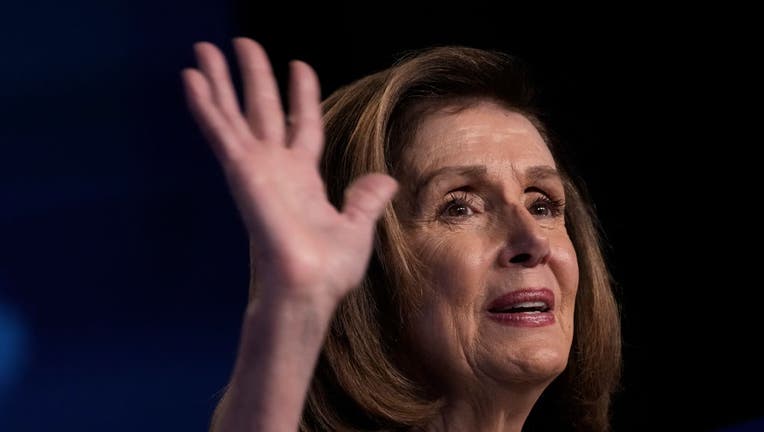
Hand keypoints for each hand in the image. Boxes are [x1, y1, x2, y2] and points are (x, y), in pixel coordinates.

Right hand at [181, 38, 397, 309]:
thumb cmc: (329, 269)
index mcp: (303, 179)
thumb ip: (365, 200)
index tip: (299, 65)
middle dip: (252, 77)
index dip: (300, 95)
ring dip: (220, 81)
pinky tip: (192, 78)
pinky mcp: (241, 173)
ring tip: (204, 49)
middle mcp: (276, 169)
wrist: (309, 288)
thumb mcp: (357, 227)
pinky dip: (206, 105)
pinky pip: (221, 131)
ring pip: (234, 114)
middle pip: (262, 110)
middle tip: (241, 43)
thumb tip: (385, 180)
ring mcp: (255, 169)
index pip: (302, 125)